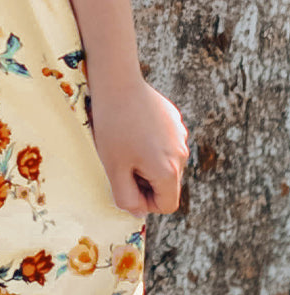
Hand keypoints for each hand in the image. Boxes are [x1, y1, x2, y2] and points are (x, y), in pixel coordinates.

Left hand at [87, 76, 189, 215]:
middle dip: (145, 180)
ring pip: (166, 162)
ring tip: (126, 142)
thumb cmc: (112, 128)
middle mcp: (182, 154)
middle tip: (122, 161)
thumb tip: (138, 212)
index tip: (126, 184)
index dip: (145, 202)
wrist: (117, 83)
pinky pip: (165, 142)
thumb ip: (127, 198)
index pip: (167, 205)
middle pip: (168, 183)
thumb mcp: (113, 169)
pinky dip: (150, 142)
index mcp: (169, 171)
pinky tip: (133, 126)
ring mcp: (181, 135)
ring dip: (147, 161)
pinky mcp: (175, 120)